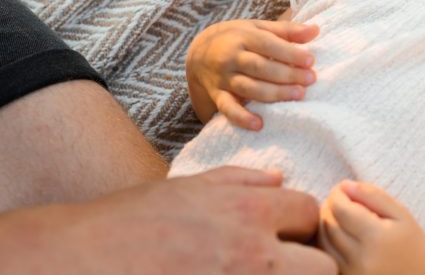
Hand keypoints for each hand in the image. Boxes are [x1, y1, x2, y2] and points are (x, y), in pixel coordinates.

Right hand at [0, 166, 334, 273]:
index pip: (310, 213)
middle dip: (307, 263)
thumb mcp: (189, 187)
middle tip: (282, 261)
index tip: (285, 231)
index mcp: (249, 211)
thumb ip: (241, 181)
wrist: (81, 262)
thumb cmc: (131, 221)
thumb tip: (279, 180)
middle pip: (323, 266)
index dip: (300, 222)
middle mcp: (254, 254)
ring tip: (257, 272)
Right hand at [186, 19, 319, 128]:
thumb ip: (286, 30)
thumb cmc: (237, 38)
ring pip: (249, 87)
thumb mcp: (258, 27)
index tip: (310, 61)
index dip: (289, 53)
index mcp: (243, 37)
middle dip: (287, 74)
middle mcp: (231, 57)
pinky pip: (227, 108)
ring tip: (298, 96)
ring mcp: (223, 78)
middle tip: (310, 79)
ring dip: (274, 93)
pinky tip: (259, 124)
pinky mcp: (217, 95)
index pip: (268, 44)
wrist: (198, 51)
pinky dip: (241, 118)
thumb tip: (316, 30)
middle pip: (260, 67)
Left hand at [319, 180, 424, 274]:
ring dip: (324, 223)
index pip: (342, 210)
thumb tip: (344, 185)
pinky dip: (325, 241)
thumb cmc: (409, 238)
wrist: (421, 273)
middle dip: (329, 206)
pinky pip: (326, 257)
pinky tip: (336, 231)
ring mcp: (351, 274)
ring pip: (323, 242)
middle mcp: (362, 260)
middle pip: (329, 225)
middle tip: (338, 197)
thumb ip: (372, 194)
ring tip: (337, 213)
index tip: (342, 187)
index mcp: (378, 239)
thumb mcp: (399, 211)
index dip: (337, 194)